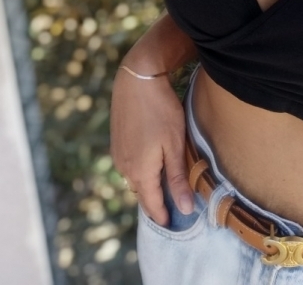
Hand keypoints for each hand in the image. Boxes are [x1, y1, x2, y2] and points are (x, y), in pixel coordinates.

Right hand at [110, 68, 194, 225]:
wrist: (138, 79)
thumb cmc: (161, 110)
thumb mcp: (175, 145)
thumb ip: (178, 179)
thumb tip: (185, 209)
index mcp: (140, 172)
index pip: (151, 204)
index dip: (162, 215)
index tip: (173, 222)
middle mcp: (125, 167)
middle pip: (142, 193)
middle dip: (155, 201)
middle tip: (172, 205)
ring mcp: (118, 153)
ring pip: (134, 178)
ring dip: (148, 183)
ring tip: (164, 183)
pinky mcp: (117, 141)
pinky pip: (129, 164)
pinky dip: (141, 169)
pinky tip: (152, 160)